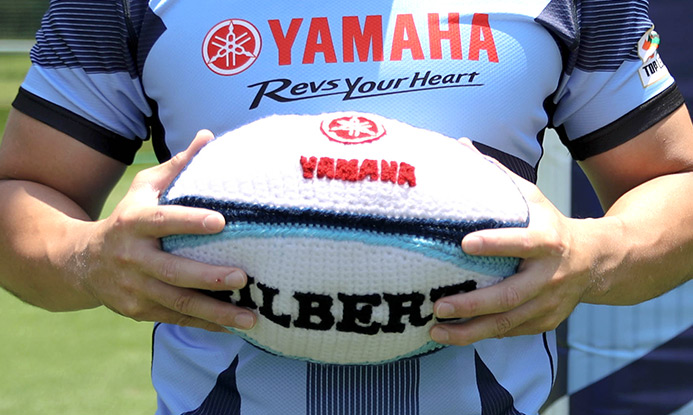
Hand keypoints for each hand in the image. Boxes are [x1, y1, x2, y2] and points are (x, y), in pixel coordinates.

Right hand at [79, 130, 255, 331]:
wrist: (82, 262)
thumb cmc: (126, 218)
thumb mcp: (144, 189)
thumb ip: (177, 167)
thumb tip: (208, 135)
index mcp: (134, 224)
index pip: (163, 222)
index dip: (189, 222)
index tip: (222, 221)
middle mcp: (132, 258)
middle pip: (172, 271)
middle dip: (208, 276)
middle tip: (243, 276)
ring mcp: (134, 288)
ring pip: (177, 302)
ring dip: (215, 312)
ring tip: (250, 317)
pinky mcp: (139, 311)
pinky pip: (176, 318)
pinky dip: (205, 324)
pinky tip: (232, 327)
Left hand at [429, 153, 592, 344]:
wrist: (596, 260)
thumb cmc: (550, 224)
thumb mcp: (531, 197)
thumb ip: (496, 175)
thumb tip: (460, 145)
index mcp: (547, 240)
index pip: (522, 242)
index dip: (495, 243)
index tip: (464, 244)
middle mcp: (549, 276)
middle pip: (509, 295)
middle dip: (472, 303)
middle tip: (438, 305)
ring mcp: (549, 303)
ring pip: (507, 323)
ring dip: (470, 330)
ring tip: (437, 331)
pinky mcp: (545, 321)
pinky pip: (511, 332)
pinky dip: (482, 336)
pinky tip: (455, 336)